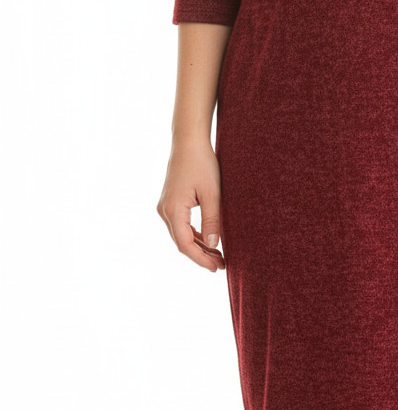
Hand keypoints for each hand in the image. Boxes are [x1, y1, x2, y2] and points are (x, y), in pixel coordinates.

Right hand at [157, 137, 225, 271]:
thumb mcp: (212, 193)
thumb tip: (214, 246)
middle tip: (221, 265)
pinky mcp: (169, 202)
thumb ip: (212, 220)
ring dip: (198, 245)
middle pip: (181, 242)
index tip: (217, 267)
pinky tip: (209, 240)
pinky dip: (194, 234)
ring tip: (218, 256)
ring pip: (180, 234)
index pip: (185, 244)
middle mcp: (164, 211)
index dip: (201, 259)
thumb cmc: (202, 164)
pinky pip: (180, 225)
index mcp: (173, 210)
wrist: (189, 141)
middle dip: (201, 255)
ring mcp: (165, 206)